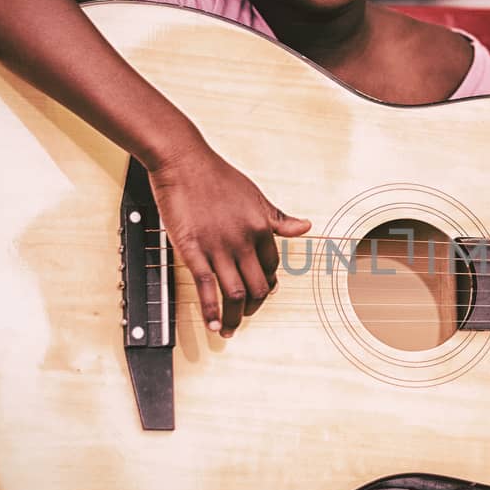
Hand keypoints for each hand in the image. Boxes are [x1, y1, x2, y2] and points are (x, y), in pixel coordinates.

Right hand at [147, 146, 311, 337]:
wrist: (183, 160)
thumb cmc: (217, 176)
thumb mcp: (256, 195)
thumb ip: (278, 218)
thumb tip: (306, 227)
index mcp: (261, 227)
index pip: (271, 268)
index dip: (267, 286)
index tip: (261, 295)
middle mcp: (244, 240)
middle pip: (257, 287)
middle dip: (253, 308)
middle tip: (244, 316)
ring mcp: (218, 246)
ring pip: (234, 293)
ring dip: (234, 317)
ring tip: (229, 330)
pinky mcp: (193, 249)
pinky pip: (206, 287)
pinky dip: (211, 310)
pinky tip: (212, 324)